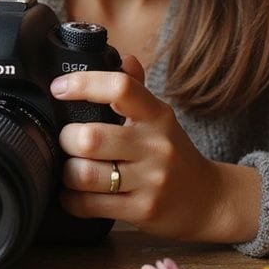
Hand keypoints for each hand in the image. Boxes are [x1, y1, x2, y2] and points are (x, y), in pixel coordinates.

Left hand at [53, 55, 260, 242]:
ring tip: (70, 169)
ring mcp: (151, 180)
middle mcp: (155, 145)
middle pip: (90, 137)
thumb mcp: (161, 119)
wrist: (209, 200)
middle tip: (65, 142)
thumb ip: (137, 90)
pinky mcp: (142, 211)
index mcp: (157, 115)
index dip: (83, 84)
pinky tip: (74, 194)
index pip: (120, 88)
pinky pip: (89, 205)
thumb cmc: (175, 155)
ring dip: (67, 172)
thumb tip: (122, 58)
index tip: (58, 89)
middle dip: (65, 140)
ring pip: (85, 174)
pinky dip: (71, 200)